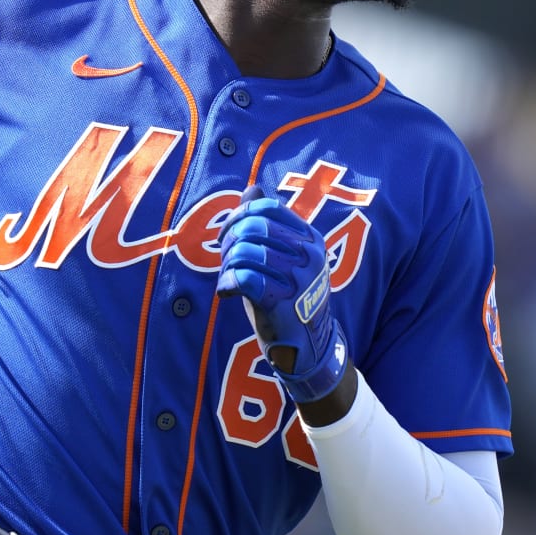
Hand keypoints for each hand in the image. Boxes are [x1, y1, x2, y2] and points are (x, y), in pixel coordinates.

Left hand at [215, 185, 348, 403]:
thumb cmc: (290, 299)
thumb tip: (252, 188)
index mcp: (310, 238)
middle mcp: (308, 254)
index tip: (227, 235)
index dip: (239, 216)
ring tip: (229, 280)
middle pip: (252, 227)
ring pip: (243, 252)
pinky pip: (241, 277)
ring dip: (227, 266)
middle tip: (225, 260)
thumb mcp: (284, 257)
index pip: (267, 208)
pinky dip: (226, 284)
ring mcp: (297, 278)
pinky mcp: (281, 301)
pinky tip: (228, 292)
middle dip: (229, 241)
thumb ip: (268, 223)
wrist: (308, 346)